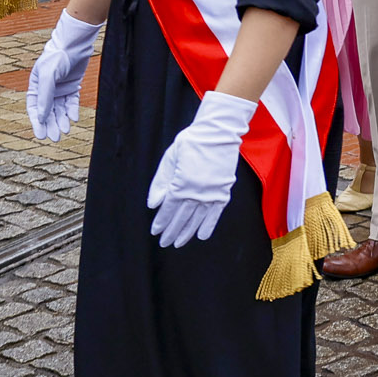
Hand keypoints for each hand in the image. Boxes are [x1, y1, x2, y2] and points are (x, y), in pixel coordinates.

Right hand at [28, 10, 102, 140]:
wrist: (75, 44)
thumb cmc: (57, 57)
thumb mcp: (48, 76)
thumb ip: (44, 97)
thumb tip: (41, 117)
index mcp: (35, 87)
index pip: (34, 109)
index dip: (37, 123)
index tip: (41, 135)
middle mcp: (47, 90)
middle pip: (48, 112)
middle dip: (51, 125)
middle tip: (55, 138)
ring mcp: (60, 89)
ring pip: (60, 109)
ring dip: (62, 120)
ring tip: (65, 130)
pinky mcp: (72, 86)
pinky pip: (72, 102)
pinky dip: (73, 110)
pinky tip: (74, 118)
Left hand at [147, 90, 256, 247]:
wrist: (218, 133)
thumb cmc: (191, 143)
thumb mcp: (169, 159)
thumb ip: (160, 183)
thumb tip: (153, 205)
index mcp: (181, 183)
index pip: (168, 209)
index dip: (161, 221)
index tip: (156, 232)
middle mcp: (196, 192)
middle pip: (181, 217)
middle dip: (171, 231)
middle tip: (165, 242)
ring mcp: (211, 193)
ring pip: (197, 218)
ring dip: (187, 232)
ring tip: (179, 243)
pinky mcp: (223, 191)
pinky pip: (215, 213)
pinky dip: (209, 225)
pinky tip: (202, 235)